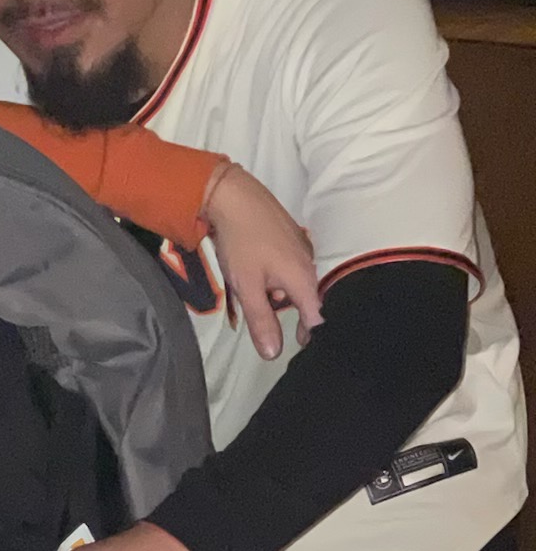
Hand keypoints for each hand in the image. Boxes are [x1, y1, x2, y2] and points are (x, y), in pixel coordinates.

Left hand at [201, 163, 322, 360]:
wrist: (233, 196)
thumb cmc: (241, 243)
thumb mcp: (248, 287)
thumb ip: (262, 321)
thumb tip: (273, 354)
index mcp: (304, 279)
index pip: (318, 319)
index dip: (312, 337)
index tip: (299, 350)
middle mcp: (309, 265)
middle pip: (308, 303)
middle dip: (291, 316)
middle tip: (269, 324)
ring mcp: (301, 251)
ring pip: (296, 285)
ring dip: (278, 296)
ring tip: (254, 293)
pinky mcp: (290, 240)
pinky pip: (289, 269)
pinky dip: (276, 279)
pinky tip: (255, 274)